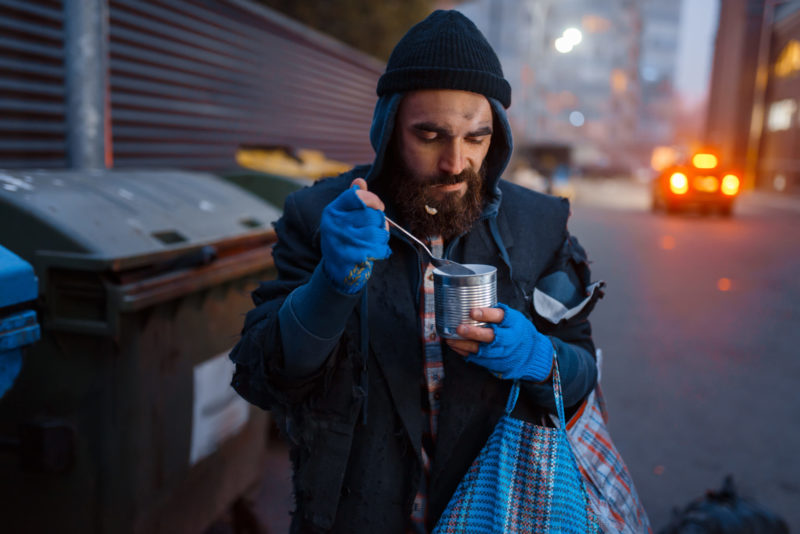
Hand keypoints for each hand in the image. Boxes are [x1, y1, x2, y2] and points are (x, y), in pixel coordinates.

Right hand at [320, 178, 390, 293]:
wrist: (335, 271)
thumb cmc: (344, 240)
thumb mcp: (344, 218)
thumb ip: (353, 200)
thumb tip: (360, 182)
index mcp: (332, 211)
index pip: (356, 196)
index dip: (373, 199)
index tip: (379, 207)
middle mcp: (334, 225)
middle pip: (370, 215)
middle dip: (380, 222)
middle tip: (378, 229)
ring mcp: (342, 241)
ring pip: (376, 232)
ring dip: (383, 237)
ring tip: (378, 241)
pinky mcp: (351, 257)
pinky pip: (378, 248)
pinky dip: (382, 251)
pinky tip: (377, 252)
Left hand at [446, 303, 553, 381]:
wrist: (532, 353)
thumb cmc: (518, 330)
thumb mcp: (513, 317)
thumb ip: (496, 313)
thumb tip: (471, 301)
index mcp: (514, 322)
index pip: (500, 317)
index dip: (486, 314)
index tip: (472, 311)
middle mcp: (509, 338)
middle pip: (491, 336)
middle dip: (474, 333)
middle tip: (459, 328)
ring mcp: (503, 352)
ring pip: (482, 350)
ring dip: (465, 345)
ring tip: (451, 339)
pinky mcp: (496, 362)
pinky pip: (479, 358)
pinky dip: (465, 353)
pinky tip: (455, 346)